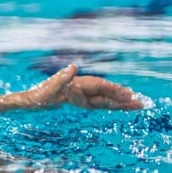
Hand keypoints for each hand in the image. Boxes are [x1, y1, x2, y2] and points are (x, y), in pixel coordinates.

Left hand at [22, 64, 145, 110]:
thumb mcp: (49, 88)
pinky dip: (110, 104)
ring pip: (105, 98)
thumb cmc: (39, 95)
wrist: (30, 100)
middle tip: (141, 103)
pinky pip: (98, 103)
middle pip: (107, 92)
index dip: (115, 90)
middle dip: (124, 98)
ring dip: (120, 102)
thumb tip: (74, 66)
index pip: (101, 86)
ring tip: (137, 105)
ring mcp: (82, 93)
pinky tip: (119, 106)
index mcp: (78, 83)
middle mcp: (83, 87)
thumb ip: (62, 78)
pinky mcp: (79, 100)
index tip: (129, 95)